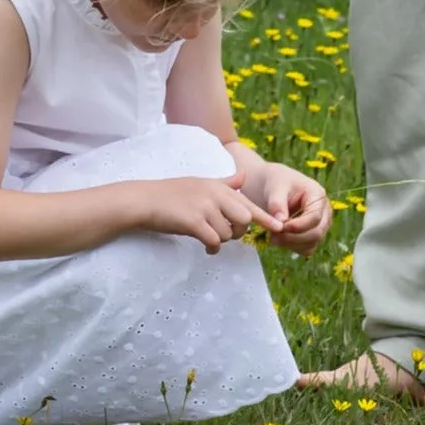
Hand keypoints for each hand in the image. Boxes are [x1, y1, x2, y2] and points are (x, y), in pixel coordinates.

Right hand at [124, 175, 274, 253]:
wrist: (144, 200)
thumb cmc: (171, 193)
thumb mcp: (200, 183)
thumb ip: (225, 183)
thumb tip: (244, 176)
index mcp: (217, 186)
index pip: (247, 203)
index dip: (265, 217)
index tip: (280, 227)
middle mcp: (213, 194)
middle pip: (244, 220)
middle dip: (238, 232)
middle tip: (224, 234)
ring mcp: (204, 207)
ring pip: (228, 234)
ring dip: (221, 240)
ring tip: (206, 237)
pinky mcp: (194, 222)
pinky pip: (214, 241)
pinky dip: (212, 248)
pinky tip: (205, 247)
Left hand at [253, 164, 332, 252]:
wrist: (273, 187)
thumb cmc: (276, 183)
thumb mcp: (274, 187)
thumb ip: (277, 203)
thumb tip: (280, 222)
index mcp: (318, 194)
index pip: (314, 217)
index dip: (298, 226)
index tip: (280, 228)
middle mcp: (324, 212)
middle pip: (316, 233)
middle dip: (293, 238)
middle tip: (272, 238)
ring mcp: (321, 225)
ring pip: (312, 244)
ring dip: (291, 245)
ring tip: (272, 238)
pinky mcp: (313, 235)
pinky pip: (307, 249)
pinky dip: (292, 248)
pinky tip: (278, 239)